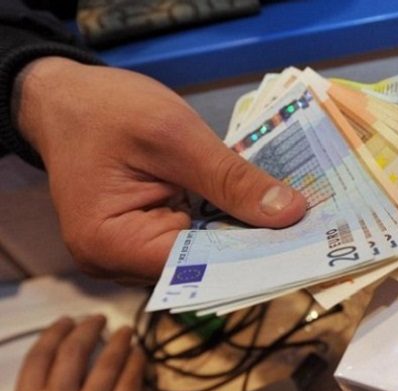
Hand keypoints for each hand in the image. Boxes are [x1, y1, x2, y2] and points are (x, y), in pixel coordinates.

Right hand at [5, 315, 144, 390]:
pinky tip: (138, 355)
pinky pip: (130, 384)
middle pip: (74, 352)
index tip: (63, 322)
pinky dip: (136, 364)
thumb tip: (40, 390)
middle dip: (87, 329)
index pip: (39, 358)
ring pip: (108, 363)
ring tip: (125, 330)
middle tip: (97, 319)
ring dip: (118, 342)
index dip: (52, 334)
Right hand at [14, 57, 307, 281]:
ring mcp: (131, 253)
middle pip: (202, 267)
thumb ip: (231, 179)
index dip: (252, 258)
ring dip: (243, 236)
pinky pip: (194, 238)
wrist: (65, 97)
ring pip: (202, 255)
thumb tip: (290, 213)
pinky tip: (262, 211)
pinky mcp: (145, 236)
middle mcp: (117, 263)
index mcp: (111, 245)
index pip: (197, 269)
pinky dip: (225, 224)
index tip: (305, 246)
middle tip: (314, 233)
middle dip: (254, 248)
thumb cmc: (107, 110)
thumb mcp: (175, 136)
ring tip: (297, 223)